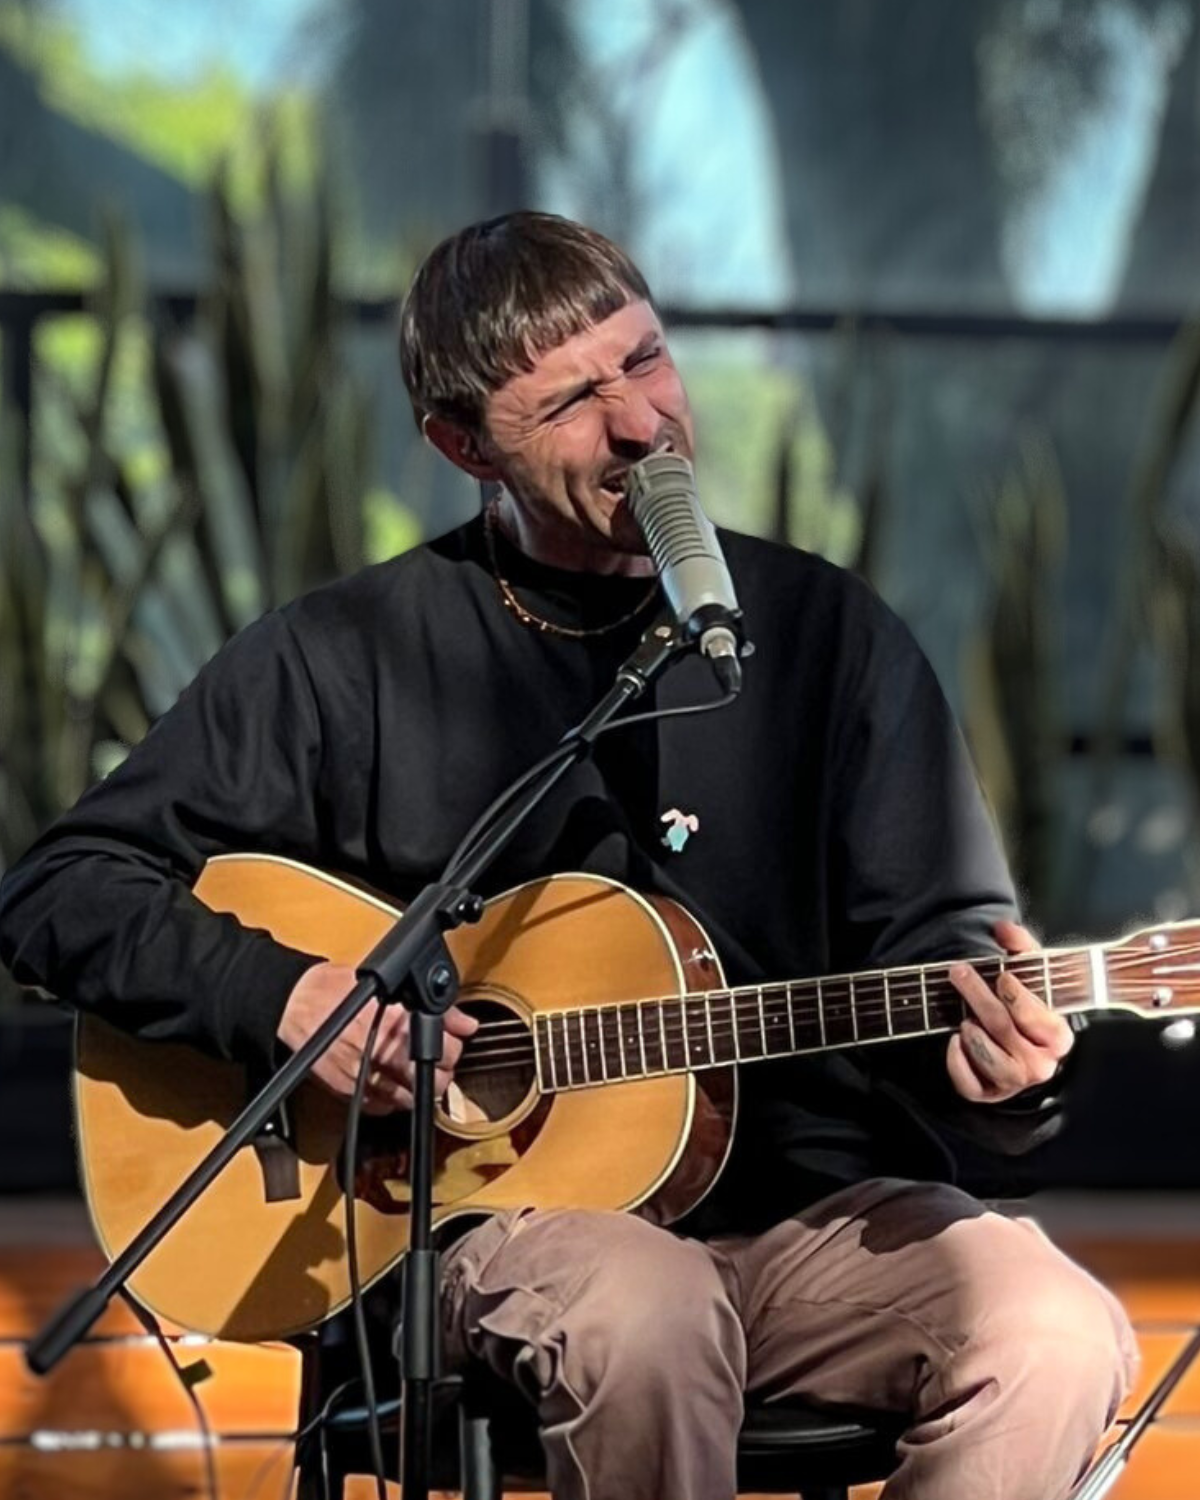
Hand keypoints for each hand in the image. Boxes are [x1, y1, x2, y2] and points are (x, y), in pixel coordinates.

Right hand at [276, 960, 479, 1114]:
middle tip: (437, 1059)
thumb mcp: (389, 985)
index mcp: (395, 1024)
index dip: (454, 1047)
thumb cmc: (333, 990)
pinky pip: (382, 1108)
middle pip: (434, 1082)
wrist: (291, 1005)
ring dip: (418, 1087)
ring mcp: (364, 1078)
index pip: (446, 1051)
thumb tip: (466, 1023)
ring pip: (410, 1100)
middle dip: (442, 1072)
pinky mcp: (348, 1092)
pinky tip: (390, 1080)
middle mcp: (381, 1054)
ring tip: (414, 1070)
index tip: (451, 1041)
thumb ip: (433, 1008)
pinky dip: (392, 1098)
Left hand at [945, 920, 1073, 1103]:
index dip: (1016, 995)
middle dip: (978, 996)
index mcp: (1058, 1037)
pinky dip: (956, 1061)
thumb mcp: (1031, 977)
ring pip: (987, 1056)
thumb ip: (1022, 949)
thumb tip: (1003, 927)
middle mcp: (1041, 1064)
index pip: (1035, 1015)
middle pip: (1003, 1027)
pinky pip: (969, 1083)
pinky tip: (953, 1042)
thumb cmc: (1026, 1010)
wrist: (1022, 1053)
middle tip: (958, 972)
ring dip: (971, 1033)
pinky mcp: (989, 1094)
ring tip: (964, 1018)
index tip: (1001, 976)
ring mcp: (1015, 1081)